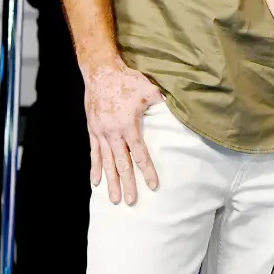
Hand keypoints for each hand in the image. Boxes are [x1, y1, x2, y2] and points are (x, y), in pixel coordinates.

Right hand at [83, 59, 163, 204]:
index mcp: (128, 125)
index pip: (139, 153)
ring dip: (110, 182)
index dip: (147, 170)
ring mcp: (100, 133)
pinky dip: (95, 168)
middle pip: (121, 164)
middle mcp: (113, 133)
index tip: (153, 185)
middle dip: (127, 184)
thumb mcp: (148, 89)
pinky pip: (94, 153)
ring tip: (114, 199)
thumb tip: (181, 108)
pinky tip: (95, 182)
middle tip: (132, 202)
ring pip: (106, 162)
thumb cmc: (126, 79)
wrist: (101, 71)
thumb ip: (162, 102)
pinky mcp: (92, 130)